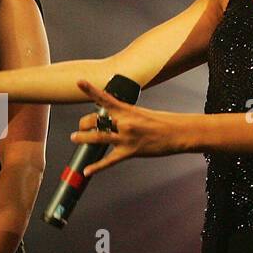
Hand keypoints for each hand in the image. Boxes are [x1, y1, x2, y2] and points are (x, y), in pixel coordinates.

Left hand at [68, 79, 193, 176]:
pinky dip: (96, 167)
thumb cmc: (162, 122)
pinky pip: (109, 161)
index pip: (104, 97)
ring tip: (75, 138)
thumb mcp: (140, 112)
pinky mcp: (130, 152)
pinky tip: (87, 171)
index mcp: (126, 110)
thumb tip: (111, 118)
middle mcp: (124, 122)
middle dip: (84, 124)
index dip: (90, 89)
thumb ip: (124, 114)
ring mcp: (126, 137)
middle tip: (81, 127)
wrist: (178, 133)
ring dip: (83, 138)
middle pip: (95, 120)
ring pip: (97, 138)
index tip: (79, 82)